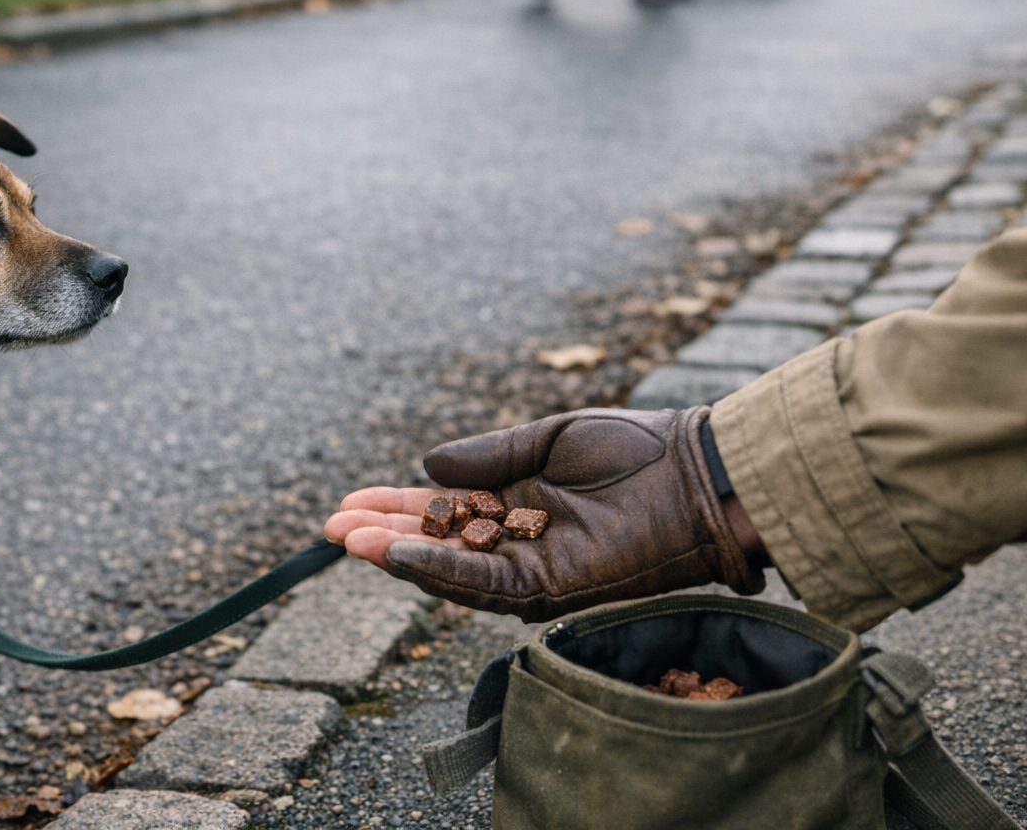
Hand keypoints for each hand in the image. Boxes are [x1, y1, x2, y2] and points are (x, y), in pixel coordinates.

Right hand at [325, 408, 765, 621]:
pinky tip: (396, 553)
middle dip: (383, 537)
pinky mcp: (549, 589)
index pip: (443, 511)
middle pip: (436, 546)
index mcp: (516, 503)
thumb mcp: (546, 437)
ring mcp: (531, 569)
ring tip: (349, 538)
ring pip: (450, 571)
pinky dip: (436, 570)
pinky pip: (482, 583)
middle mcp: (517, 542)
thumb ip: (487, 455)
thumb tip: (424, 466)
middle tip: (332, 527)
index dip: (395, 507)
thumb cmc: (635, 449)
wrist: (695, 475)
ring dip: (397, 556)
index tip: (350, 500)